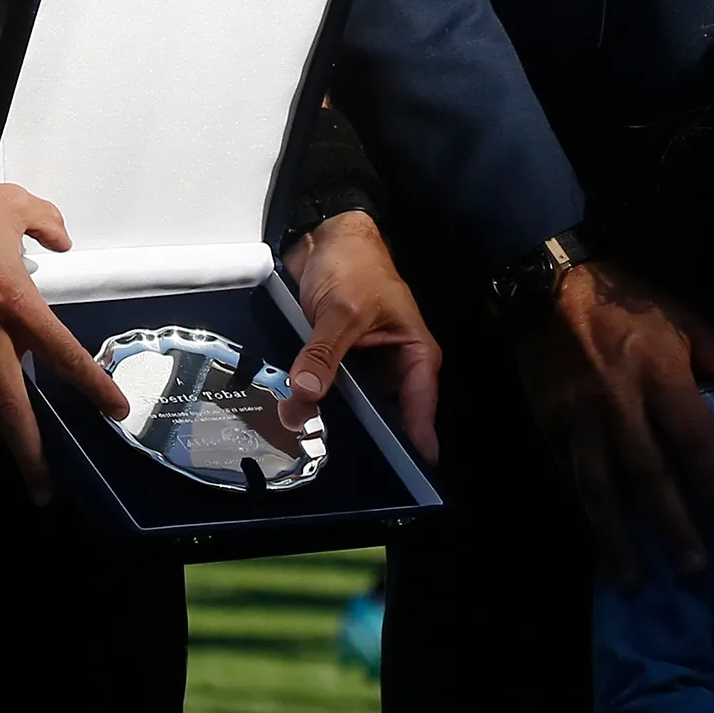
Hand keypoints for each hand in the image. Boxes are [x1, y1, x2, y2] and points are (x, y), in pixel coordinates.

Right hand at [0, 179, 126, 503]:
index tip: (114, 411)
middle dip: (30, 454)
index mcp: (15, 305)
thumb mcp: (11, 204)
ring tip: (13, 454)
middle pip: (13, 411)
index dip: (93, 387)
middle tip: (45, 488)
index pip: (63, 356)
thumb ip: (46, 222)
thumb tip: (61, 241)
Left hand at [280, 211, 441, 459]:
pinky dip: (313, 399)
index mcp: (415, 354)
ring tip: (308, 444)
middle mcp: (394, 366)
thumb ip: (323, 354)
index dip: (413, 444)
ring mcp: (365, 366)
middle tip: (339, 465)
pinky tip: (292, 416)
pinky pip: (329, 390)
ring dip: (331, 418)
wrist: (325, 234)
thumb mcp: (342, 310)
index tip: (405, 477)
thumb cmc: (355, 263)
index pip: (421, 409)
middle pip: (385, 416)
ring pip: (353, 407)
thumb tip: (303, 396)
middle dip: (363, 438)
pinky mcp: (337, 362)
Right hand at [513, 258, 713, 584]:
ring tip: (636, 581)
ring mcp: (579, 418)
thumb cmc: (627, 301)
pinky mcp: (549, 424)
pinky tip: (600, 539)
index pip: (692, 439)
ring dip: (619, 538)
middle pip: (648, 476)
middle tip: (695, 570)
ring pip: (600, 489)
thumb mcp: (683, 318)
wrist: (549, 284)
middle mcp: (618, 404)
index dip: (713, 482)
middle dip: (672, 526)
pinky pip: (570, 475)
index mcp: (659, 374)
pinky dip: (586, 510)